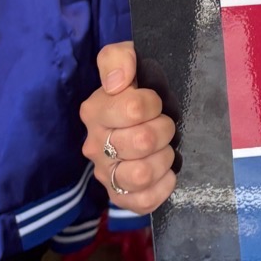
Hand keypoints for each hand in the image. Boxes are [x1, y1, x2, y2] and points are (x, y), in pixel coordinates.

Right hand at [80, 41, 177, 215]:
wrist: (140, 119)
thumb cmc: (135, 90)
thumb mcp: (126, 60)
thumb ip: (118, 58)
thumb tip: (117, 82)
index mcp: (94, 111)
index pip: (134, 109)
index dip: (153, 103)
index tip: (154, 102)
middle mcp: (94, 145)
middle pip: (142, 142)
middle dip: (164, 129)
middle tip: (164, 125)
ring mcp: (106, 174)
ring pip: (141, 175)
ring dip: (164, 159)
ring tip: (164, 149)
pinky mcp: (121, 197)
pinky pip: (145, 201)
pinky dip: (163, 186)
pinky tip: (165, 171)